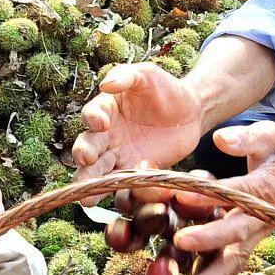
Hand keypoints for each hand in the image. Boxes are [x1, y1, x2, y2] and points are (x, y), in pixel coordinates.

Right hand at [73, 63, 204, 204]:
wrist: (191, 113)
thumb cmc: (166, 89)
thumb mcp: (149, 75)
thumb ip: (128, 76)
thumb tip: (107, 84)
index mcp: (106, 109)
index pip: (93, 114)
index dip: (93, 119)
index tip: (101, 123)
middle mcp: (107, 135)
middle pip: (88, 147)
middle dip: (84, 155)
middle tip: (86, 159)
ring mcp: (119, 156)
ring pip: (99, 172)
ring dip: (91, 184)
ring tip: (87, 199)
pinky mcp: (135, 173)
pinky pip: (125, 185)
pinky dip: (124, 193)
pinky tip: (124, 199)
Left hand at [171, 121, 274, 274]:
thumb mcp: (268, 135)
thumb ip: (245, 138)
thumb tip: (221, 139)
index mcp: (265, 187)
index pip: (236, 193)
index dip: (209, 195)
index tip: (181, 195)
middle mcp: (264, 214)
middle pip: (237, 231)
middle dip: (209, 240)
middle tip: (180, 242)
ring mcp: (260, 231)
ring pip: (239, 256)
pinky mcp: (254, 239)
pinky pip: (239, 262)